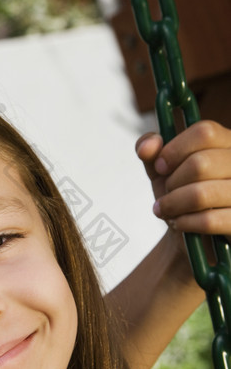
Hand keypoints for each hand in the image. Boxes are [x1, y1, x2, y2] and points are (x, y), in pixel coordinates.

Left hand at [136, 120, 230, 237]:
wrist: (197, 235)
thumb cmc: (183, 194)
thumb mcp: (164, 171)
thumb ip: (152, 153)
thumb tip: (147, 148)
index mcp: (228, 142)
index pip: (204, 132)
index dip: (175, 150)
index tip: (160, 167)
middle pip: (200, 164)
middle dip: (172, 183)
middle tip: (167, 193)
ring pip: (201, 194)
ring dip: (173, 205)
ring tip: (166, 210)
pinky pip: (208, 221)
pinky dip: (185, 223)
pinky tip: (180, 224)